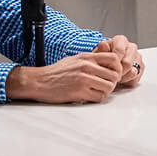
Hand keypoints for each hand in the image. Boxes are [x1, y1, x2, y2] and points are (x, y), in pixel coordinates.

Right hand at [6, 49, 123, 103]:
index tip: (112, 74)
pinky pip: (99, 97)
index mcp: (87, 57)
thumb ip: (91, 59)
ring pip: (109, 87)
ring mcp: (84, 79)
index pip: (114, 58)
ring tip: (96, 91)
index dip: (117, 68)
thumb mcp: (75, 59)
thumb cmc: (56, 72)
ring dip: (105, 91)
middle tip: (105, 85)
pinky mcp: (79, 92)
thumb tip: (106, 60)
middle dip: (112, 82)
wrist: (39, 81)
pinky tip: (90, 96)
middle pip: (114, 75)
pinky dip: (97, 98)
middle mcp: (87, 66)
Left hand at [103, 34, 144, 87]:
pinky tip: (120, 77)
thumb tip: (104, 45)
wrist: (106, 64)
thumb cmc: (102, 58)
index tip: (107, 68)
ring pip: (133, 72)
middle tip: (110, 74)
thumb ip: (100, 50)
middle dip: (118, 72)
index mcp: (121, 40)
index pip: (120, 51)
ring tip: (115, 76)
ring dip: (122, 77)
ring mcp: (137, 57)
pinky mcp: (141, 67)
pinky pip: (135, 78)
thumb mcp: (97, 54)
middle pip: (127, 63)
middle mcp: (131, 47)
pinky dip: (127, 81)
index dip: (113, 62)